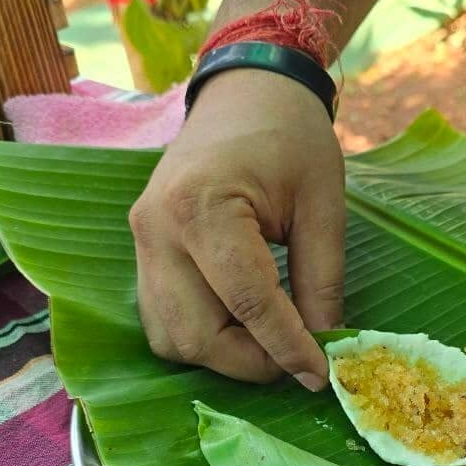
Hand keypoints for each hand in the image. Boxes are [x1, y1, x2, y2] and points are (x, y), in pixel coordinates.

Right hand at [129, 69, 345, 387]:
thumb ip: (322, 280)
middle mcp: (157, 230)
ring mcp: (141, 242)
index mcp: (203, 207)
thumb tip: (324, 346)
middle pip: (195, 335)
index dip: (287, 347)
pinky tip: (242, 325)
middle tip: (297, 359)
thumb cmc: (290, 136)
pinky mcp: (142, 251)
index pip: (248, 303)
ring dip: (222, 356)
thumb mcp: (324, 204)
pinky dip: (201, 337)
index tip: (320, 374)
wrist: (245, 91)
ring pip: (170, 339)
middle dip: (250, 362)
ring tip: (271, 341)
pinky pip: (162, 319)